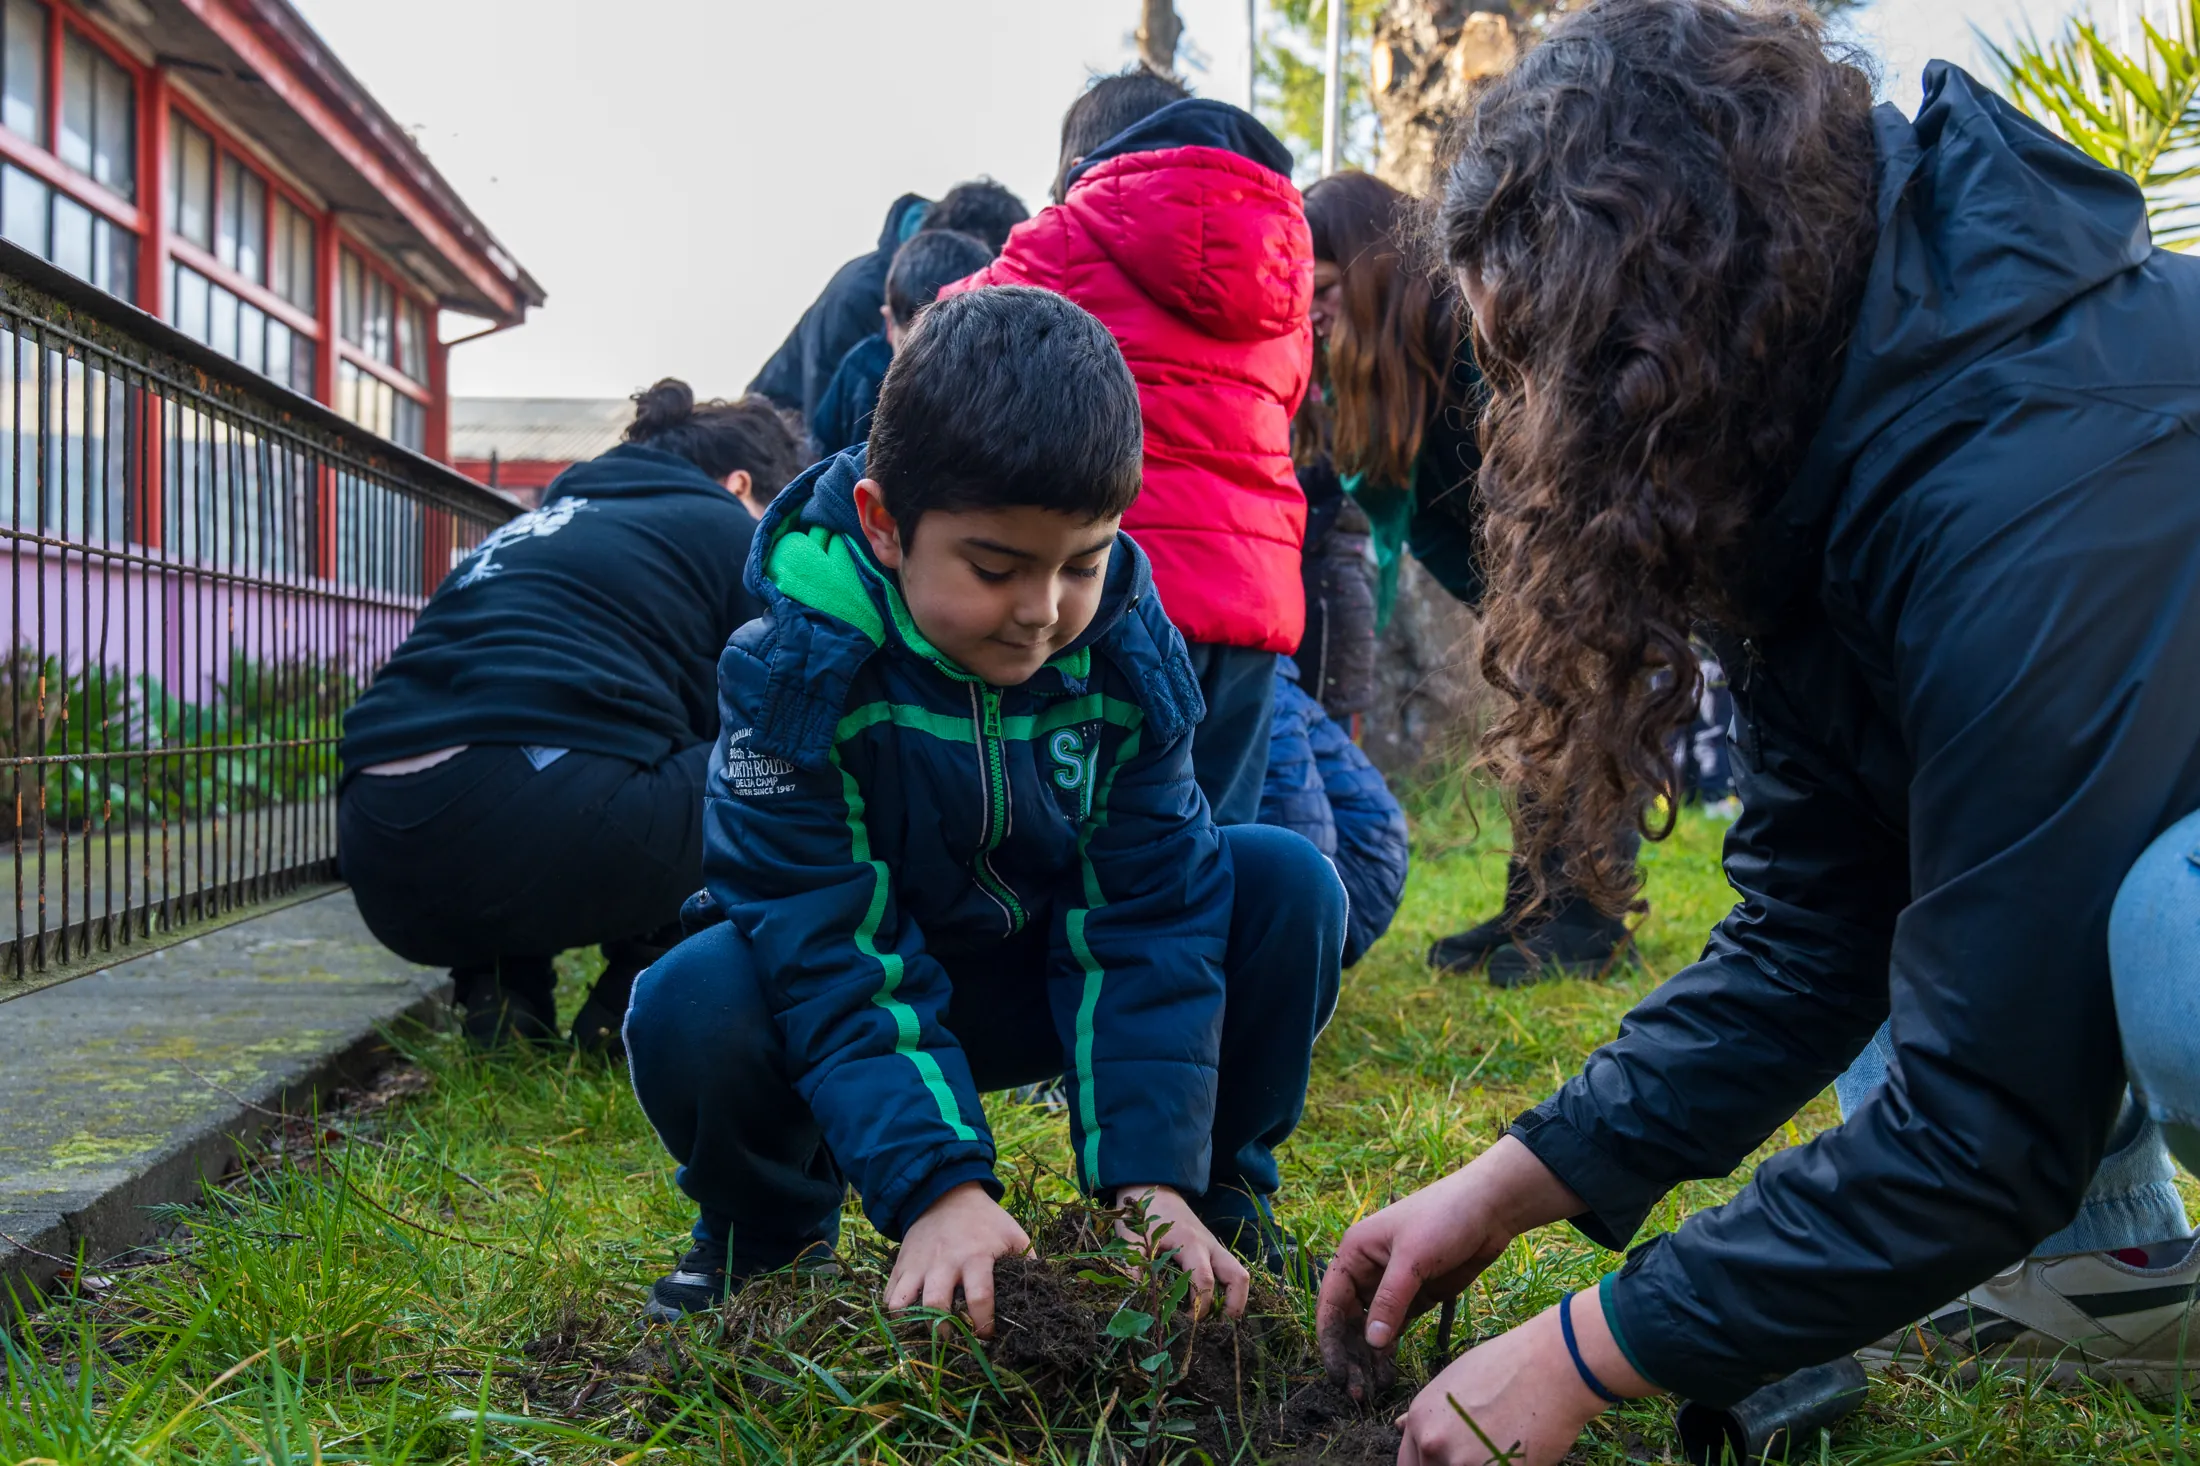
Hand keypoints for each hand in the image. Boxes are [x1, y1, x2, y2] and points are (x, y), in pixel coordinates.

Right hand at [886, 1182, 1031, 1337]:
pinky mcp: (901, 1265)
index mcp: (976, 1256)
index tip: (988, 1335)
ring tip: (926, 1334)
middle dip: (944, 1332)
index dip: (984, 1324)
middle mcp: (944, 1262)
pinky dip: (895, 1313)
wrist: (944, 1193)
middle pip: (936, 1305)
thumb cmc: (985, 1221)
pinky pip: (889, 1296)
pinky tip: (910, 1320)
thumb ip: (1028, 1262)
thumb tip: (1042, 1294)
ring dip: (912, 1324)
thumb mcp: (1013, 1234)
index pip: (979, 1297)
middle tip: (955, 1342)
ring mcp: (918, 1265)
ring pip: (903, 1303)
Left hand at [1115, 1184, 1250, 1320]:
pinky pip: (1230, 1271)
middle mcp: (1209, 1246)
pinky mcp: (1213, 1250)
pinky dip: (1229, 1290)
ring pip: (1239, 1274)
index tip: (1188, 1323)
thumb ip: (1134, 1261)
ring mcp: (1214, 1248)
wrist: (1154, 1189)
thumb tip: (1135, 1291)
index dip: (1200, 1305)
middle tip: (1219, 1329)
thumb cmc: (1143, 1215)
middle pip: (1237, 1276)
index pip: (1204, 1280)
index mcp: (1190, 1244)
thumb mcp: (1132, 1237)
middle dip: (1234, 1305)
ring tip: (1220, 1321)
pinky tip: (1214, 1307)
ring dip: (1236, 1298)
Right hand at [1317, 1136, 1583, 1399]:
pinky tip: (1388, 1374)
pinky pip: (1396, 1329)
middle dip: (1351, 1356)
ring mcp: (1392, 1285)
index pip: (1331, 1303)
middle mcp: (1367, 1270)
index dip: (1330, 1340)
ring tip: (1372, 1391)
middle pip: (1349, 1321)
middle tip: (1358, 1393)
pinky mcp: (1417, 1296)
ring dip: (1369, 1359)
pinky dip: (1390, 1351)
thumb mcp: (1413, 1259)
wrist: (1491, 1208)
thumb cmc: (1444, 1218)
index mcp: (1354, 1252)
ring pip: (1371, 1329)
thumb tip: (1372, 1344)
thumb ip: (1391, 1301)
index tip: (1337, 1374)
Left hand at [1396, 1299, 1652, 1464]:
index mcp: (1420, 1419)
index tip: (1447, 1461)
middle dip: (1455, 1465)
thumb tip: (1401, 1426)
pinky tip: (1517, 1453)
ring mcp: (1462, 1463)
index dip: (1428, 1465)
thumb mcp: (1453, 1381)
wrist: (1552, 1365)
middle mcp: (1433, 1443)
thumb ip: (1429, 1413)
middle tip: (1481, 1452)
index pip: (1408, 1463)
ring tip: (1501, 1447)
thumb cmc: (1506, 1365)